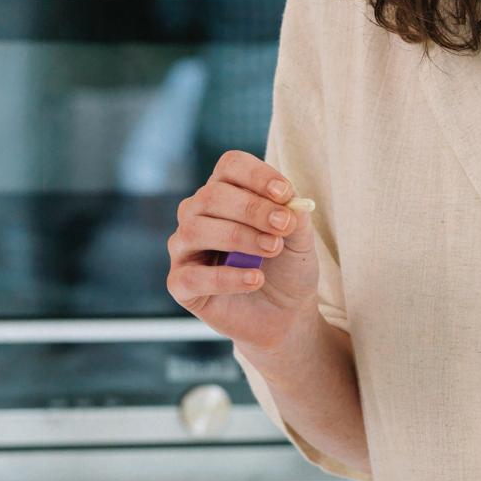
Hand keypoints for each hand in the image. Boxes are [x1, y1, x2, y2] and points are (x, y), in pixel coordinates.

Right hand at [166, 149, 321, 353]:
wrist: (285, 314)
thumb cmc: (287, 267)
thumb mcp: (300, 238)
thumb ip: (294, 216)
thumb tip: (288, 202)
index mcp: (225, 192)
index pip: (230, 166)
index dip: (256, 175)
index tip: (285, 194)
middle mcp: (197, 214)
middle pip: (212, 195)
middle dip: (252, 209)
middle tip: (282, 227)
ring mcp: (184, 248)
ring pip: (196, 230)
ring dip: (240, 237)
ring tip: (272, 249)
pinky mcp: (180, 284)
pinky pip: (192, 276)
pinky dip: (227, 277)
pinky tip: (255, 279)